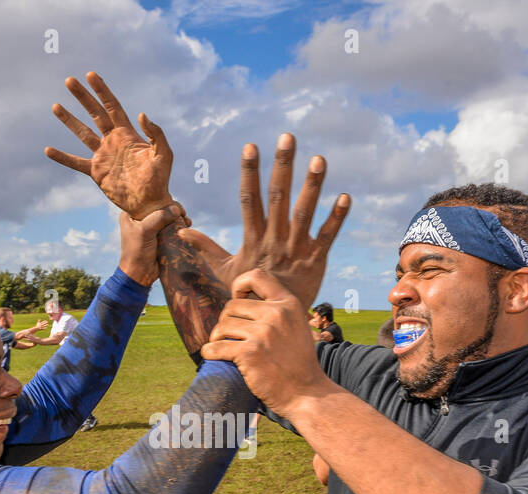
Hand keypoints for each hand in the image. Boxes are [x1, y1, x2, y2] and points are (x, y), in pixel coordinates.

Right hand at [45, 71, 174, 219]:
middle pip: (95, 113)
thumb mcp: (163, 154)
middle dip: (83, 97)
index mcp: (127, 134)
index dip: (102, 91)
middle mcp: (113, 141)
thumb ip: (155, 133)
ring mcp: (103, 155)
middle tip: (69, 80)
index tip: (91, 75)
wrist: (149, 203)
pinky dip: (62, 157)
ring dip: (69, 120)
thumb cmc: (159, 179)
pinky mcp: (96, 172)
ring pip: (82, 133)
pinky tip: (48, 150)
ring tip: (56, 106)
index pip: (112, 106)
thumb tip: (141, 114)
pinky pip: (76, 162)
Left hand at [118, 204, 184, 285]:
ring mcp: (151, 227)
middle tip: (183, 213)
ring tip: (187, 221)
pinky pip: (171, 226)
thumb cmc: (137, 252)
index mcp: (131, 214)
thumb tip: (176, 209)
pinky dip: (179, 225)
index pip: (149, 200)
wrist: (140, 274)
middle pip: (161, 207)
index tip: (174, 205)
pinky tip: (187, 226)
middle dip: (173, 209)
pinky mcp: (160, 236)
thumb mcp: (145, 231)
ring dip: (178, 217)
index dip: (163, 199)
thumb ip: (159, 218)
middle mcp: (140, 218)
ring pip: (168, 216)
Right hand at [173, 135, 349, 309]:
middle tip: (288, 137)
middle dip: (283, 166)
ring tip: (319, 159)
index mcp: (253, 239)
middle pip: (278, 197)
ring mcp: (295, 249)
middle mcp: (274, 240)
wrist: (272, 323)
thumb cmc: (248, 293)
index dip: (249, 173)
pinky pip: (327, 237)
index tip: (251, 147)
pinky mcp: (315, 260)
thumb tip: (181, 230)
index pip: (249, 200)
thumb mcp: (224, 270)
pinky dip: (337, 218)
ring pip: (304, 213)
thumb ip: (206, 247)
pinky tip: (346, 196)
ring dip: (312, 186)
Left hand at [200, 268, 331, 417]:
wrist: (306, 393)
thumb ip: (278, 311)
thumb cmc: (298, 363)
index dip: (240, 285)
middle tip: (229, 336)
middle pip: (232, 306)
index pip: (257, 276)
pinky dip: (209, 352)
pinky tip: (211, 355)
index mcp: (288, 304)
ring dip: (217, 337)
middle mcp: (276, 314)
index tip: (238, 300)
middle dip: (226, 321)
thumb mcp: (297, 326)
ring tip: (223, 347)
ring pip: (222, 326)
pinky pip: (216, 347)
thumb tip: (245, 300)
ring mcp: (263, 333)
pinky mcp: (249, 354)